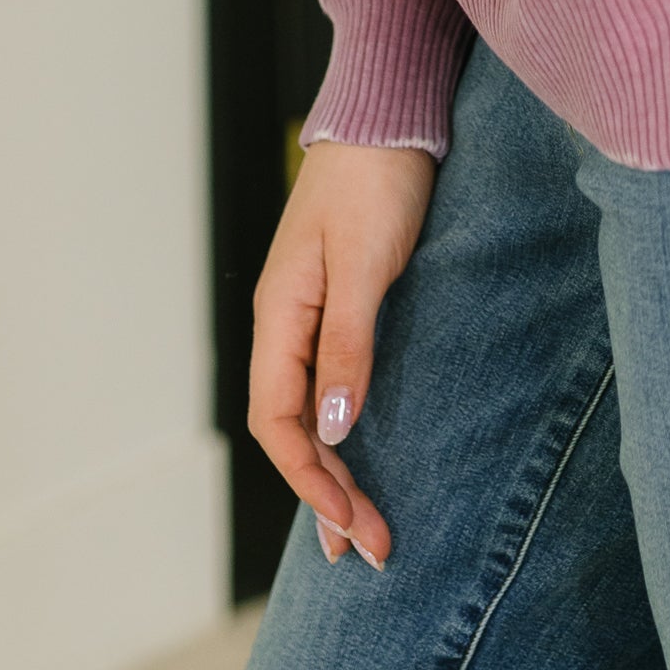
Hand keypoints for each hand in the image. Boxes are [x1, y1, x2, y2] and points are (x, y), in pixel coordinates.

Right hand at [249, 137, 438, 566]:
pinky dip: (342, 435)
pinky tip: (357, 460)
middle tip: (373, 554)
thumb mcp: (363, 262)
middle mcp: (286, 324)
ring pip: (309, 416)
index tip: (352, 526)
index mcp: (279, 315)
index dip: (310, 481)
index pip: (278, 423)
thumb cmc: (377, 179)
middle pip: (292, 431)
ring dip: (334, 476)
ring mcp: (311, 316)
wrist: (392, 115)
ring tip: (361, 534)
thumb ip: (347, 342)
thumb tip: (333, 428)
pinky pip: (330, 389)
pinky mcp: (342, 306)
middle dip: (327, 496)